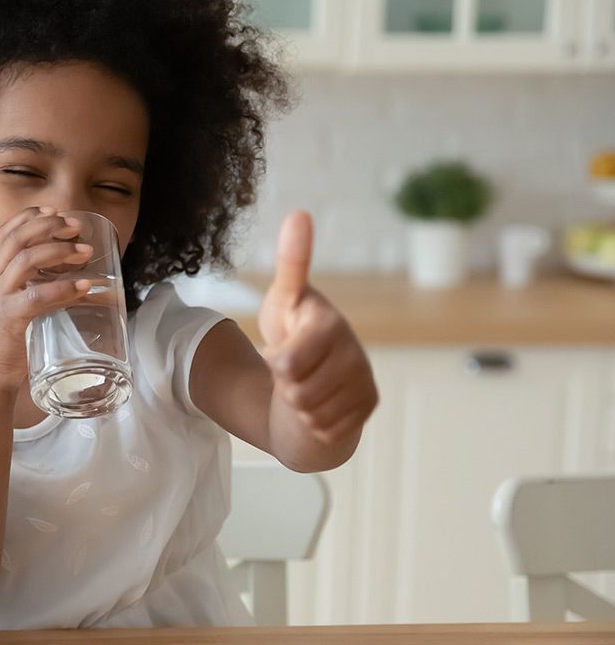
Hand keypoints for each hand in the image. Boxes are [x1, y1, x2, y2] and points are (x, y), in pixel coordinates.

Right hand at [0, 206, 95, 390]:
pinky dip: (63, 288)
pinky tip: (84, 286)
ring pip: (26, 260)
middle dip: (48, 226)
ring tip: (85, 252)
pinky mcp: (9, 319)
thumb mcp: (20, 308)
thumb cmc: (10, 343)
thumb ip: (41, 292)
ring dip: (59, 251)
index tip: (54, 209)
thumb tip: (84, 285)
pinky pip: (37, 296)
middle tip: (76, 226)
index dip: (28, 216)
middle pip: (16, 239)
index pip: (5, 234)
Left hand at [258, 211, 377, 445]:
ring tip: (305, 384)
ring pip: (312, 415)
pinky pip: (326, 430)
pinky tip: (320, 402)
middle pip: (297, 394)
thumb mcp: (283, 300)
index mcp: (330, 323)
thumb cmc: (293, 331)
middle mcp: (355, 351)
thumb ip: (291, 263)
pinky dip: (315, 422)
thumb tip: (299, 214)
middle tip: (293, 371)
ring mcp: (365, 380)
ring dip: (299, 406)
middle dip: (286, 387)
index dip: (275, 364)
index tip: (281, 349)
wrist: (312, 373)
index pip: (286, 365)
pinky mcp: (368, 405)